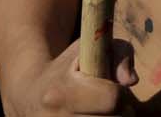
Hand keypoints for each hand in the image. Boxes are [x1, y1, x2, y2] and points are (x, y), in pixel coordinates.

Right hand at [10, 38, 137, 116]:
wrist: (30, 94)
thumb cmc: (69, 68)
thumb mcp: (93, 49)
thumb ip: (120, 56)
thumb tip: (130, 81)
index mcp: (61, 92)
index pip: (111, 98)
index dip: (119, 92)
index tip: (111, 87)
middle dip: (119, 111)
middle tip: (109, 102)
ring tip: (102, 111)